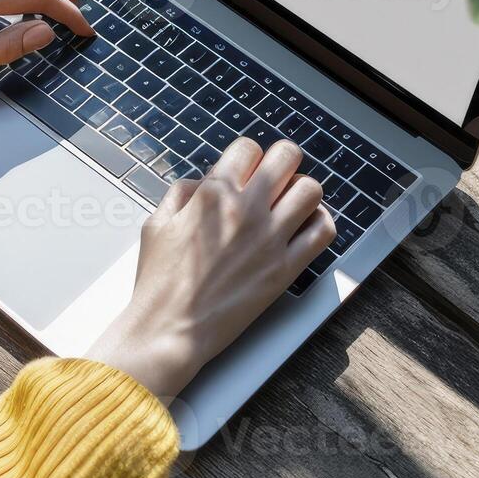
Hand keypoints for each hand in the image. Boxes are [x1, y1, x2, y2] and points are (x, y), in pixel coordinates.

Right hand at [85, 138, 335, 398]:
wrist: (169, 330)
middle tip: (277, 179)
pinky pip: (322, 232)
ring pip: (311, 190)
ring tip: (291, 205)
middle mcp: (245, 210)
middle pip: (287, 157)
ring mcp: (269, 239)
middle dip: (283, 162)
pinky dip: (319, 223)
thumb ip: (182, 193)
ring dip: (302, 192)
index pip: (249, 148)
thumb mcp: (156, 224)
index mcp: (213, 195)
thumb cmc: (158, 282)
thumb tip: (206, 181)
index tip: (248, 171)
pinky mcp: (285, 269)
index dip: (249, 157)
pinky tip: (305, 228)